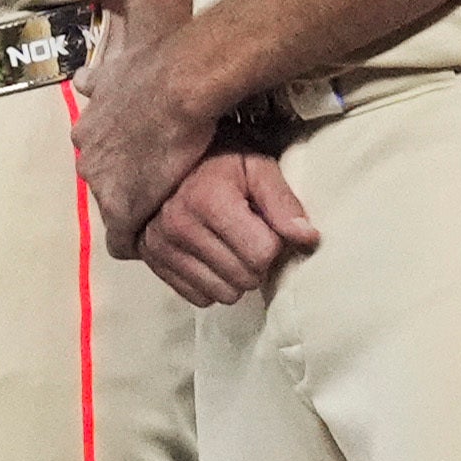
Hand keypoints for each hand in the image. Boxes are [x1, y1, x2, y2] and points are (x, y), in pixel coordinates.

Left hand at [74, 44, 229, 259]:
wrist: (178, 85)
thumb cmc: (154, 70)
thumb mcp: (112, 68)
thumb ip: (96, 80)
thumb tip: (82, 79)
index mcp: (86, 131)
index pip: (100, 158)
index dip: (123, 163)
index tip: (142, 164)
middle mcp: (87, 159)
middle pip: (105, 184)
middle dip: (127, 186)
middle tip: (158, 184)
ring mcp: (104, 187)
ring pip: (115, 208)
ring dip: (136, 209)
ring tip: (165, 209)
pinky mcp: (123, 210)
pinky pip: (123, 239)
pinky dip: (137, 242)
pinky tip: (154, 243)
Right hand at [138, 149, 316, 310]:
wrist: (169, 162)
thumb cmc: (220, 163)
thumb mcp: (257, 167)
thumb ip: (283, 201)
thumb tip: (307, 238)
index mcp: (208, 199)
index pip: (263, 254)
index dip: (274, 242)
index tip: (265, 224)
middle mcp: (179, 225)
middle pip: (246, 278)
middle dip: (256, 263)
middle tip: (249, 237)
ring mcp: (161, 247)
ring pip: (224, 295)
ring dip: (235, 277)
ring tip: (230, 247)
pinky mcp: (152, 262)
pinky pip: (199, 299)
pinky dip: (211, 284)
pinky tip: (211, 258)